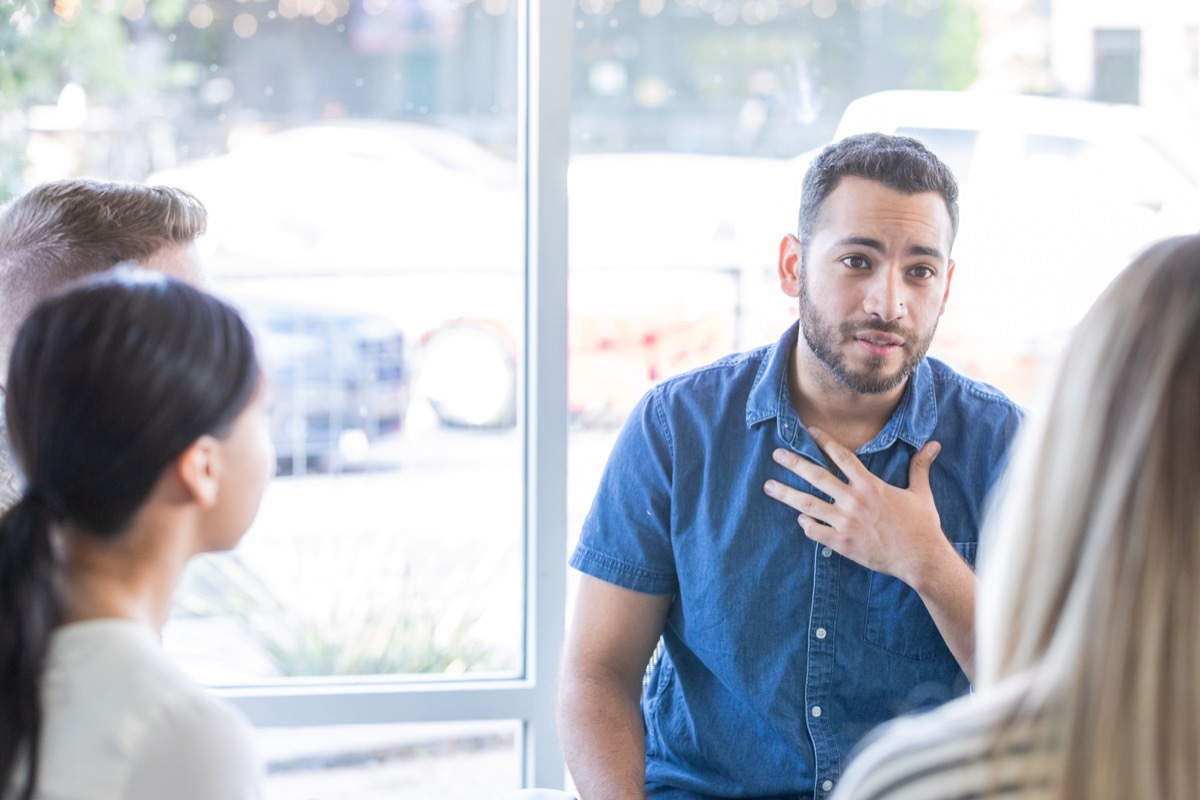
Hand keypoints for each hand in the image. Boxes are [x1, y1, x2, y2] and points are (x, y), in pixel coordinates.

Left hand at [763, 427, 946, 586]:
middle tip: (776, 455)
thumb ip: (920, 467)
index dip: (824, 442)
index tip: (808, 431)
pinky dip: (805, 524)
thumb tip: (934, 445)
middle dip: (794, 464)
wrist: (920, 558)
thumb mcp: (921, 493)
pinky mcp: (842, 544)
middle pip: (817, 477)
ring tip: (769, 487)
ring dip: (786, 494)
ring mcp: (845, 522)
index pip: (842, 457)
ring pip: (808, 504)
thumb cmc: (921, 525)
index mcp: (870, 485)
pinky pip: (815, 531)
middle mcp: (854, 500)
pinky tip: (799, 519)